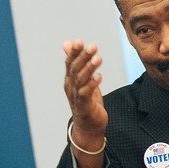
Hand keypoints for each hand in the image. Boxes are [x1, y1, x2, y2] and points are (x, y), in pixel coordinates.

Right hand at [62, 40, 107, 167]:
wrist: (88, 126)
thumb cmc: (87, 101)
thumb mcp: (83, 81)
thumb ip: (79, 63)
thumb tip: (69, 44)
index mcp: (70, 80)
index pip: (69, 63)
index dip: (73, 53)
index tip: (79, 42)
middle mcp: (70, 87)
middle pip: (75, 69)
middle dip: (83, 57)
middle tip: (92, 46)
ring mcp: (76, 97)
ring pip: (80, 80)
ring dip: (89, 68)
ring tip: (98, 58)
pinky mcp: (84, 106)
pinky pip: (86, 94)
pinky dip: (92, 85)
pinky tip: (99, 77)